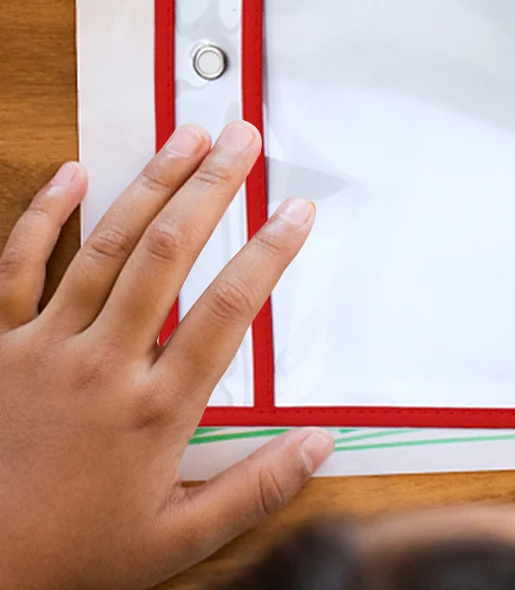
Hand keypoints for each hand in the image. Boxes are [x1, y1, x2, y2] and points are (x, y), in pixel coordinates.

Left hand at [0, 123, 332, 589]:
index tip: (296, 213)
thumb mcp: (174, 541)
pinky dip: (44, 215)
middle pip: (168, 255)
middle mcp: (102, 364)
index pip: (226, 312)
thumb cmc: (63, 558)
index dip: (268, 255)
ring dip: (151, 184)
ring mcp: (45, 347)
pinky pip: (18, 266)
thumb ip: (253, 491)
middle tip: (242, 140)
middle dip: (212, 187)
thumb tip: (317, 447)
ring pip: (107, 246)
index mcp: (152, 410)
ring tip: (187, 136)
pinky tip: (73, 174)